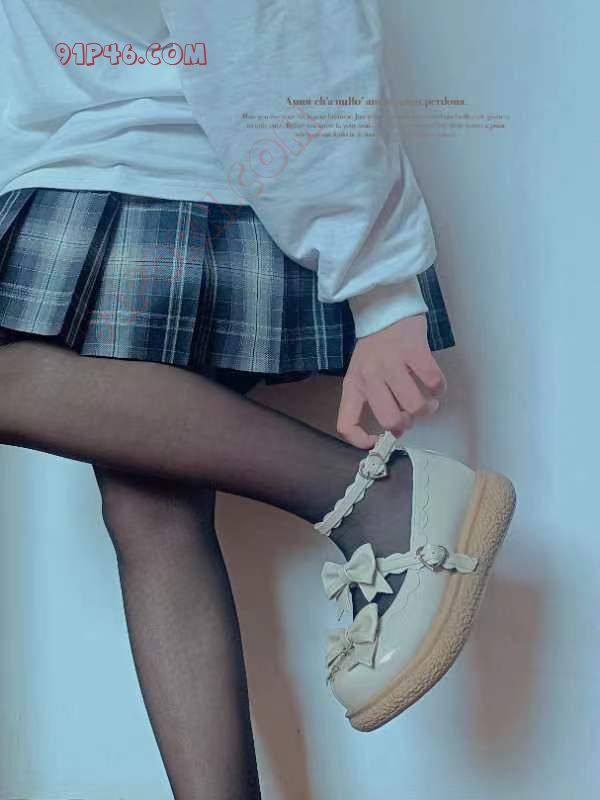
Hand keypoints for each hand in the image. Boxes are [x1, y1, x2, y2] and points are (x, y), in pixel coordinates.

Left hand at [337, 314, 447, 448]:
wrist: (386, 309)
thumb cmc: (376, 347)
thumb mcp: (363, 373)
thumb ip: (374, 400)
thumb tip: (397, 430)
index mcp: (353, 384)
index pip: (346, 423)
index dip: (360, 440)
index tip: (377, 441)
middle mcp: (369, 376)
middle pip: (389, 419)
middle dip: (407, 423)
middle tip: (412, 413)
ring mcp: (391, 362)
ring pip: (414, 405)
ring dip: (427, 408)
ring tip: (428, 400)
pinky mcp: (414, 350)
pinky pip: (433, 382)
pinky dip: (439, 389)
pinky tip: (435, 385)